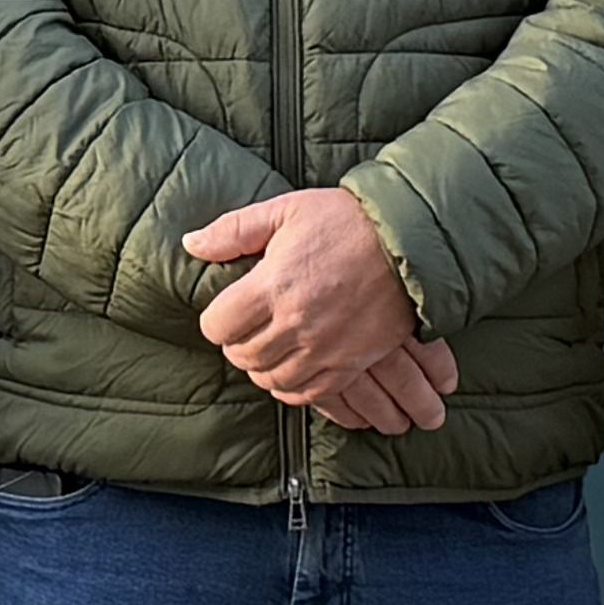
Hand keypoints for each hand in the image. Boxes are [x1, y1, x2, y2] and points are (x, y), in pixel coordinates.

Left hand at [188, 184, 425, 407]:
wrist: (411, 242)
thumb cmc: (347, 220)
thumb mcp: (286, 210)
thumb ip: (233, 230)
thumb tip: (191, 244)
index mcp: (273, 284)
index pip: (218, 325)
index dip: (216, 320)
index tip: (225, 312)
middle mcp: (295, 322)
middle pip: (242, 355)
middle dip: (236, 345)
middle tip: (244, 331)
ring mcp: (324, 348)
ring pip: (271, 379)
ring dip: (263, 368)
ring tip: (267, 350)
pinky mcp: (350, 363)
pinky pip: (308, 394)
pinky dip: (292, 388)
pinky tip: (291, 370)